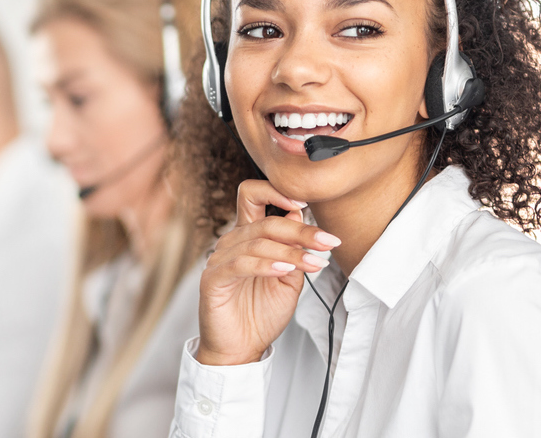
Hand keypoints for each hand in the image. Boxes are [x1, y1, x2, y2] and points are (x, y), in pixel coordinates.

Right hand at [196, 179, 341, 365]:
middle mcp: (232, 242)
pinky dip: (265, 264)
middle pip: (266, 221)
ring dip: (290, 252)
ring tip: (314, 263)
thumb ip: (293, 250)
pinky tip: (283, 270)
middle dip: (301, 230)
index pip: (254, 196)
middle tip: (327, 241)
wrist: (242, 348)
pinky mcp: (213, 279)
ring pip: (257, 243)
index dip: (277, 192)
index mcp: (248, 236)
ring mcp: (220, 259)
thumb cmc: (262, 313)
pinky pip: (239, 264)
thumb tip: (301, 216)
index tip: (307, 202)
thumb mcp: (288, 278)